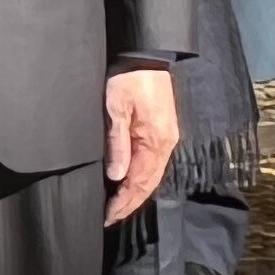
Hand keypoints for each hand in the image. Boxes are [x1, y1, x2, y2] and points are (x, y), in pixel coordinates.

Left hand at [103, 68, 179, 226]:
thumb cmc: (129, 78)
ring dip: (136, 193)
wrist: (147, 56)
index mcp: (155, 142)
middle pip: (149, 183)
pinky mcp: (163, 131)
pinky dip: (142, 178)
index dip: (124, 201)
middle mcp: (165, 145)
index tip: (108, 215)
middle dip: (130, 203)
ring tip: (118, 206)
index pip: (139, 182)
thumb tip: (116, 176)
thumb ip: (118, 142)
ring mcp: (167, 139)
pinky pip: (153, 164)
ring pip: (152, 175)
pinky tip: (130, 182)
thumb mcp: (116, 108)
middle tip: (110, 217)